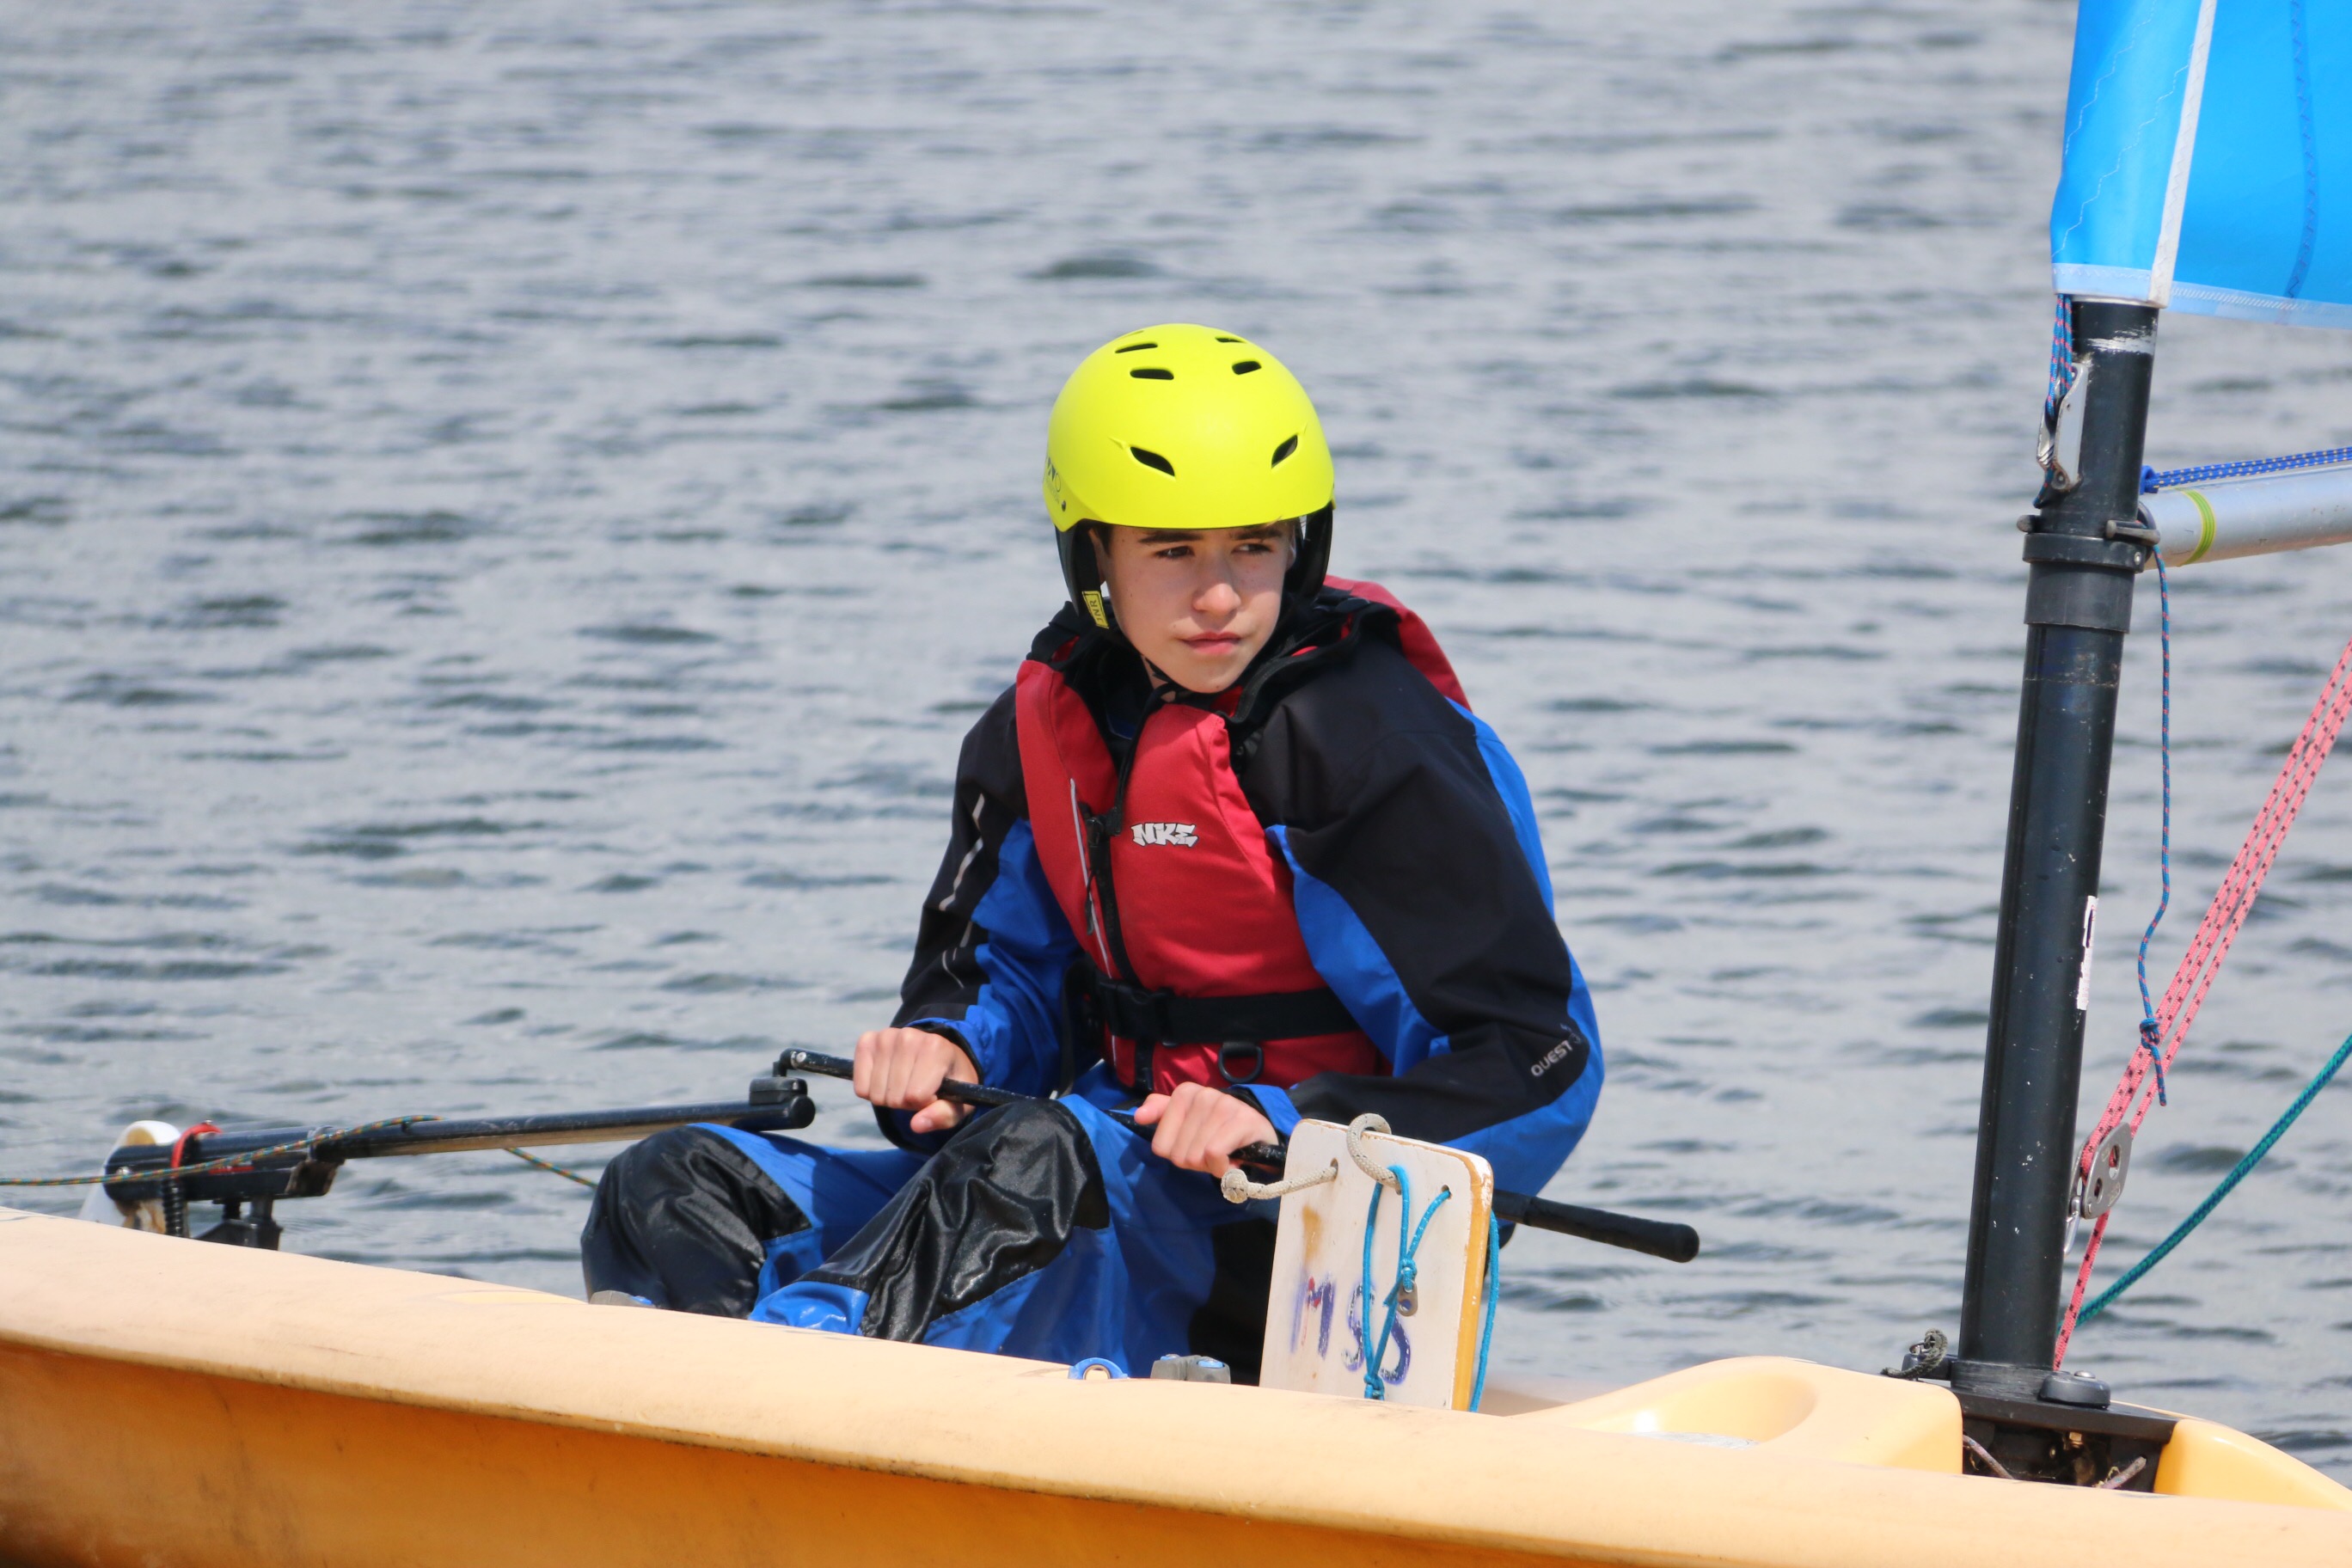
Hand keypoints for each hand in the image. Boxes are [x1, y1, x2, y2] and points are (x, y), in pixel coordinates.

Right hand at [852, 1028, 977, 1135]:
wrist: (938, 1055)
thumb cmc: (950, 1082)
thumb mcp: (958, 1103)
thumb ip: (944, 1116)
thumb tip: (916, 1125)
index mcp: (936, 1048)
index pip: (916, 1096)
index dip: (925, 1103)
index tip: (933, 1093)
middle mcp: (909, 1036)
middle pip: (895, 1097)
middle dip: (906, 1102)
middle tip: (917, 1089)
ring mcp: (885, 1037)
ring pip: (876, 1094)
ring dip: (890, 1097)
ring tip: (905, 1083)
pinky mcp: (867, 1041)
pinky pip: (861, 1088)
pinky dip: (872, 1091)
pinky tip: (887, 1078)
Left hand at [1132, 1082, 1277, 1175]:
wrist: (1261, 1138)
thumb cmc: (1219, 1133)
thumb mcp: (1188, 1124)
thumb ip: (1161, 1114)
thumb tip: (1138, 1115)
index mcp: (1185, 1093)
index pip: (1160, 1146)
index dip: (1179, 1155)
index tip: (1196, 1147)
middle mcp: (1203, 1094)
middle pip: (1178, 1155)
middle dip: (1197, 1162)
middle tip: (1214, 1153)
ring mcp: (1224, 1104)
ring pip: (1196, 1156)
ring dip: (1212, 1166)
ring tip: (1226, 1154)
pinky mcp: (1242, 1119)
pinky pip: (1214, 1154)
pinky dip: (1222, 1167)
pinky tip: (1233, 1160)